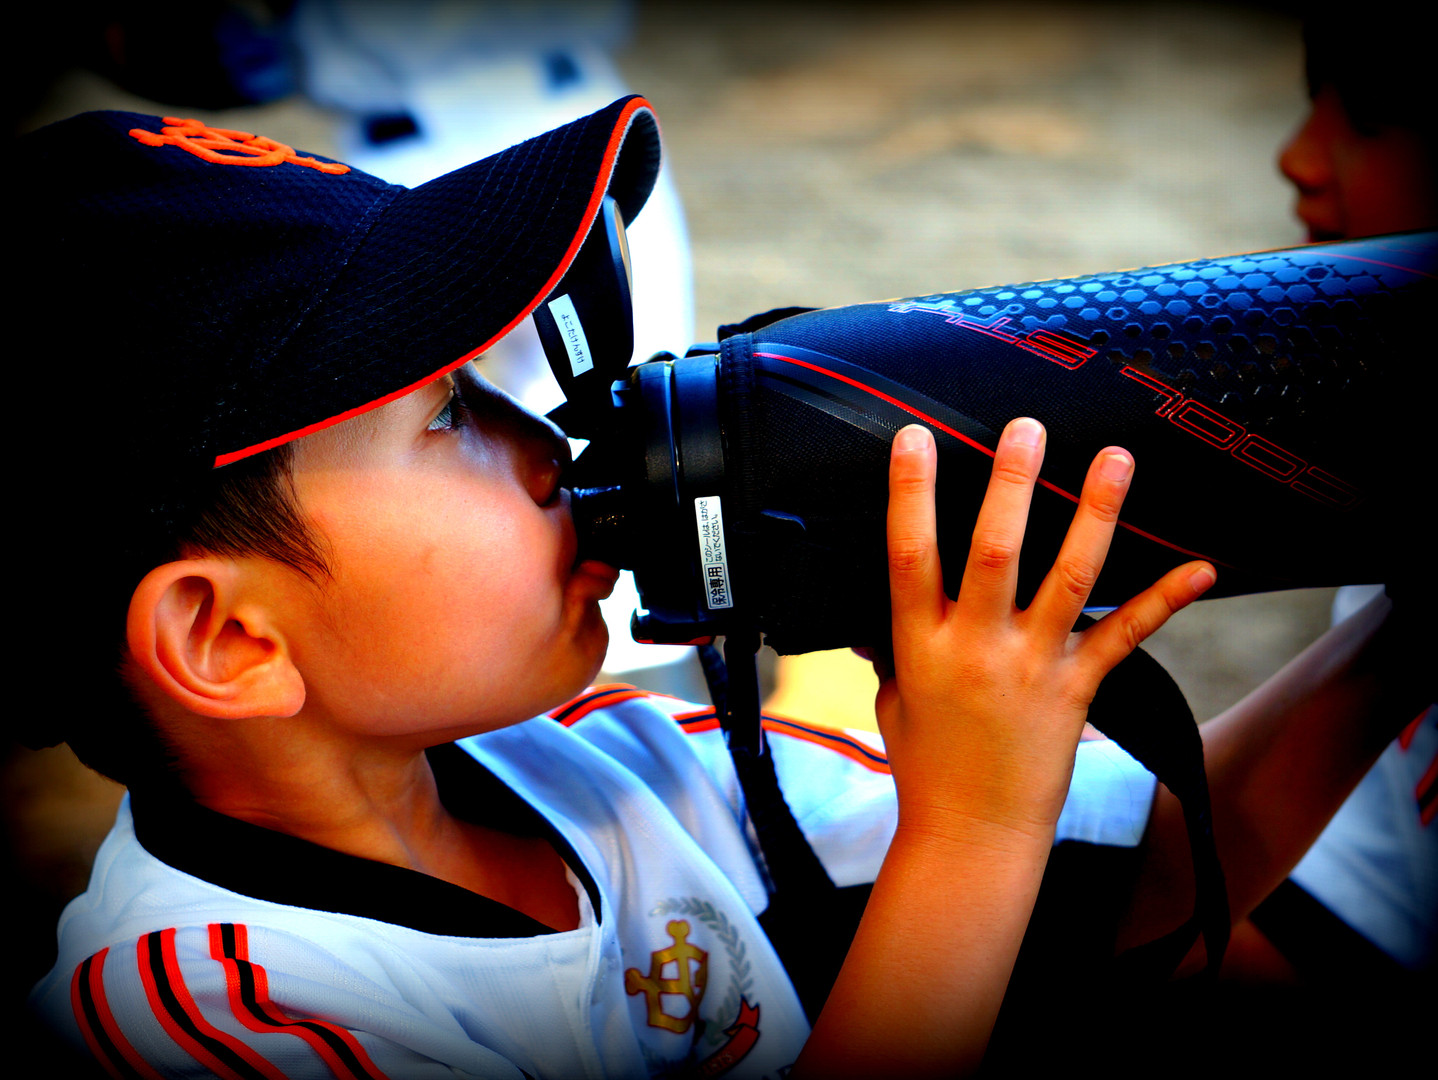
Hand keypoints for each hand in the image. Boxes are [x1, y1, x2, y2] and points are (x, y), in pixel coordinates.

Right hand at [878, 419, 1214, 843]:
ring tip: (1115, 459)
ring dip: (1094, 515)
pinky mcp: (1076, 690)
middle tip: (1026, 428)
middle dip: (1011, 486)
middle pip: (993, 554)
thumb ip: (893, 644)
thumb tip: (881, 601)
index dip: (910, 494)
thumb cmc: (925, 765)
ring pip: (1068, 580)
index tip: (914, 437)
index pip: (909, 556)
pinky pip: (1125, 636)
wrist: (972, 836)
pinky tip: (1201, 566)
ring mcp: (1031, 668)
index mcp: (919, 646)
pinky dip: (1164, 599)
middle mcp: (975, 649)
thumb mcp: (892, 695)